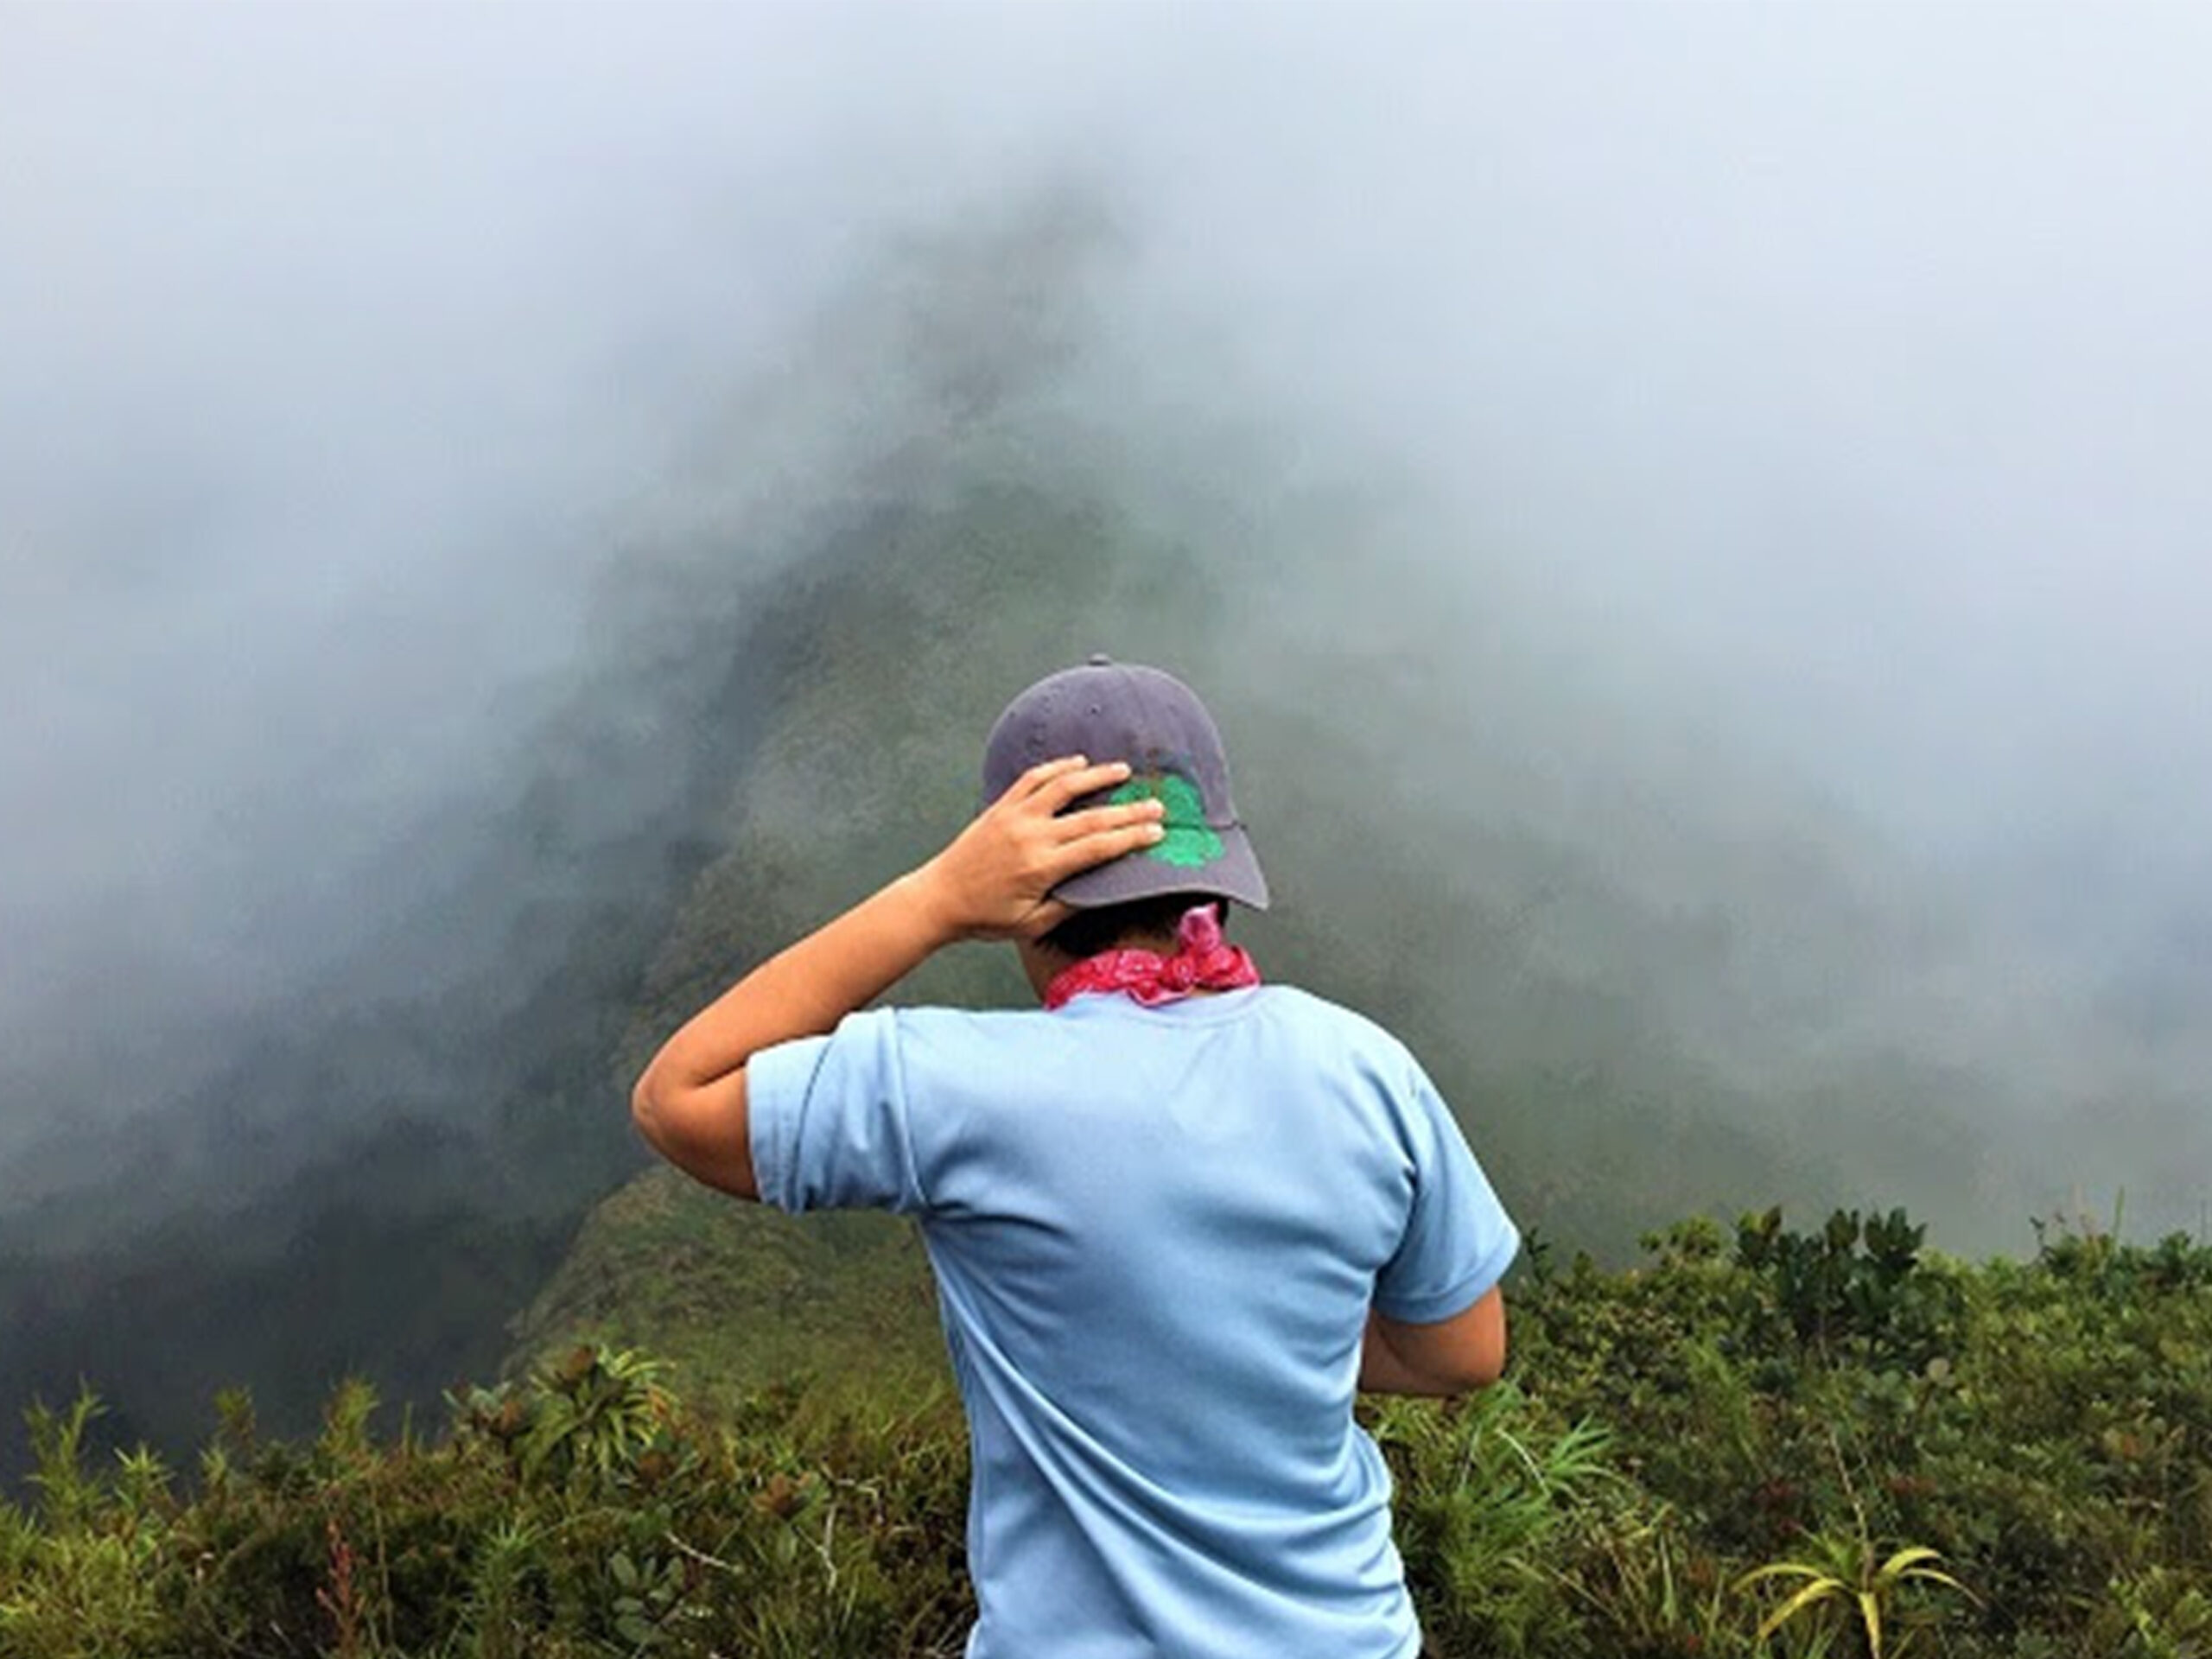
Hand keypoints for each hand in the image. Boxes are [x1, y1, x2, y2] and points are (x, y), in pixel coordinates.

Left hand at [914, 756, 1165, 941]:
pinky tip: (1076, 763)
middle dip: (1128, 811)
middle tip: (1156, 805)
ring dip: (1096, 776)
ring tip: (1123, 770)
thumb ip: (1066, 907)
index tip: (1157, 832)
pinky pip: (1032, 779)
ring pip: (1063, 787)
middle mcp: (1031, 836)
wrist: (939, 898)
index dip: (1131, 838)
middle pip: (1091, 818)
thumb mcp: (1030, 924)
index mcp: (1042, 867)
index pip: (1098, 848)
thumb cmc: (984, 917)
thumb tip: (1100, 892)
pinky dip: (1056, 768)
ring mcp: (1015, 817)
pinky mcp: (1000, 808)